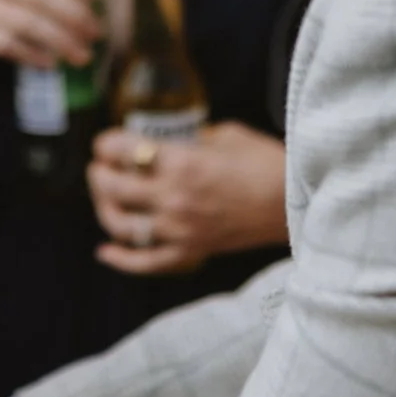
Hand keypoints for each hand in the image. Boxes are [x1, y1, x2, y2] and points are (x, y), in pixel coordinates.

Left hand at [88, 121, 286, 275]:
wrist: (297, 204)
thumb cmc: (267, 163)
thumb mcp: (228, 134)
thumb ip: (195, 138)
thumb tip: (179, 141)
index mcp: (182, 162)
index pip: (124, 151)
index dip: (107, 144)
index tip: (106, 142)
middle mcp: (173, 197)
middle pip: (113, 187)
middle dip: (98, 173)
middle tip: (99, 166)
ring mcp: (179, 229)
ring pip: (121, 226)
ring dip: (103, 209)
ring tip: (103, 197)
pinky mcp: (191, 251)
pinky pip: (146, 262)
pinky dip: (121, 259)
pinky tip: (104, 251)